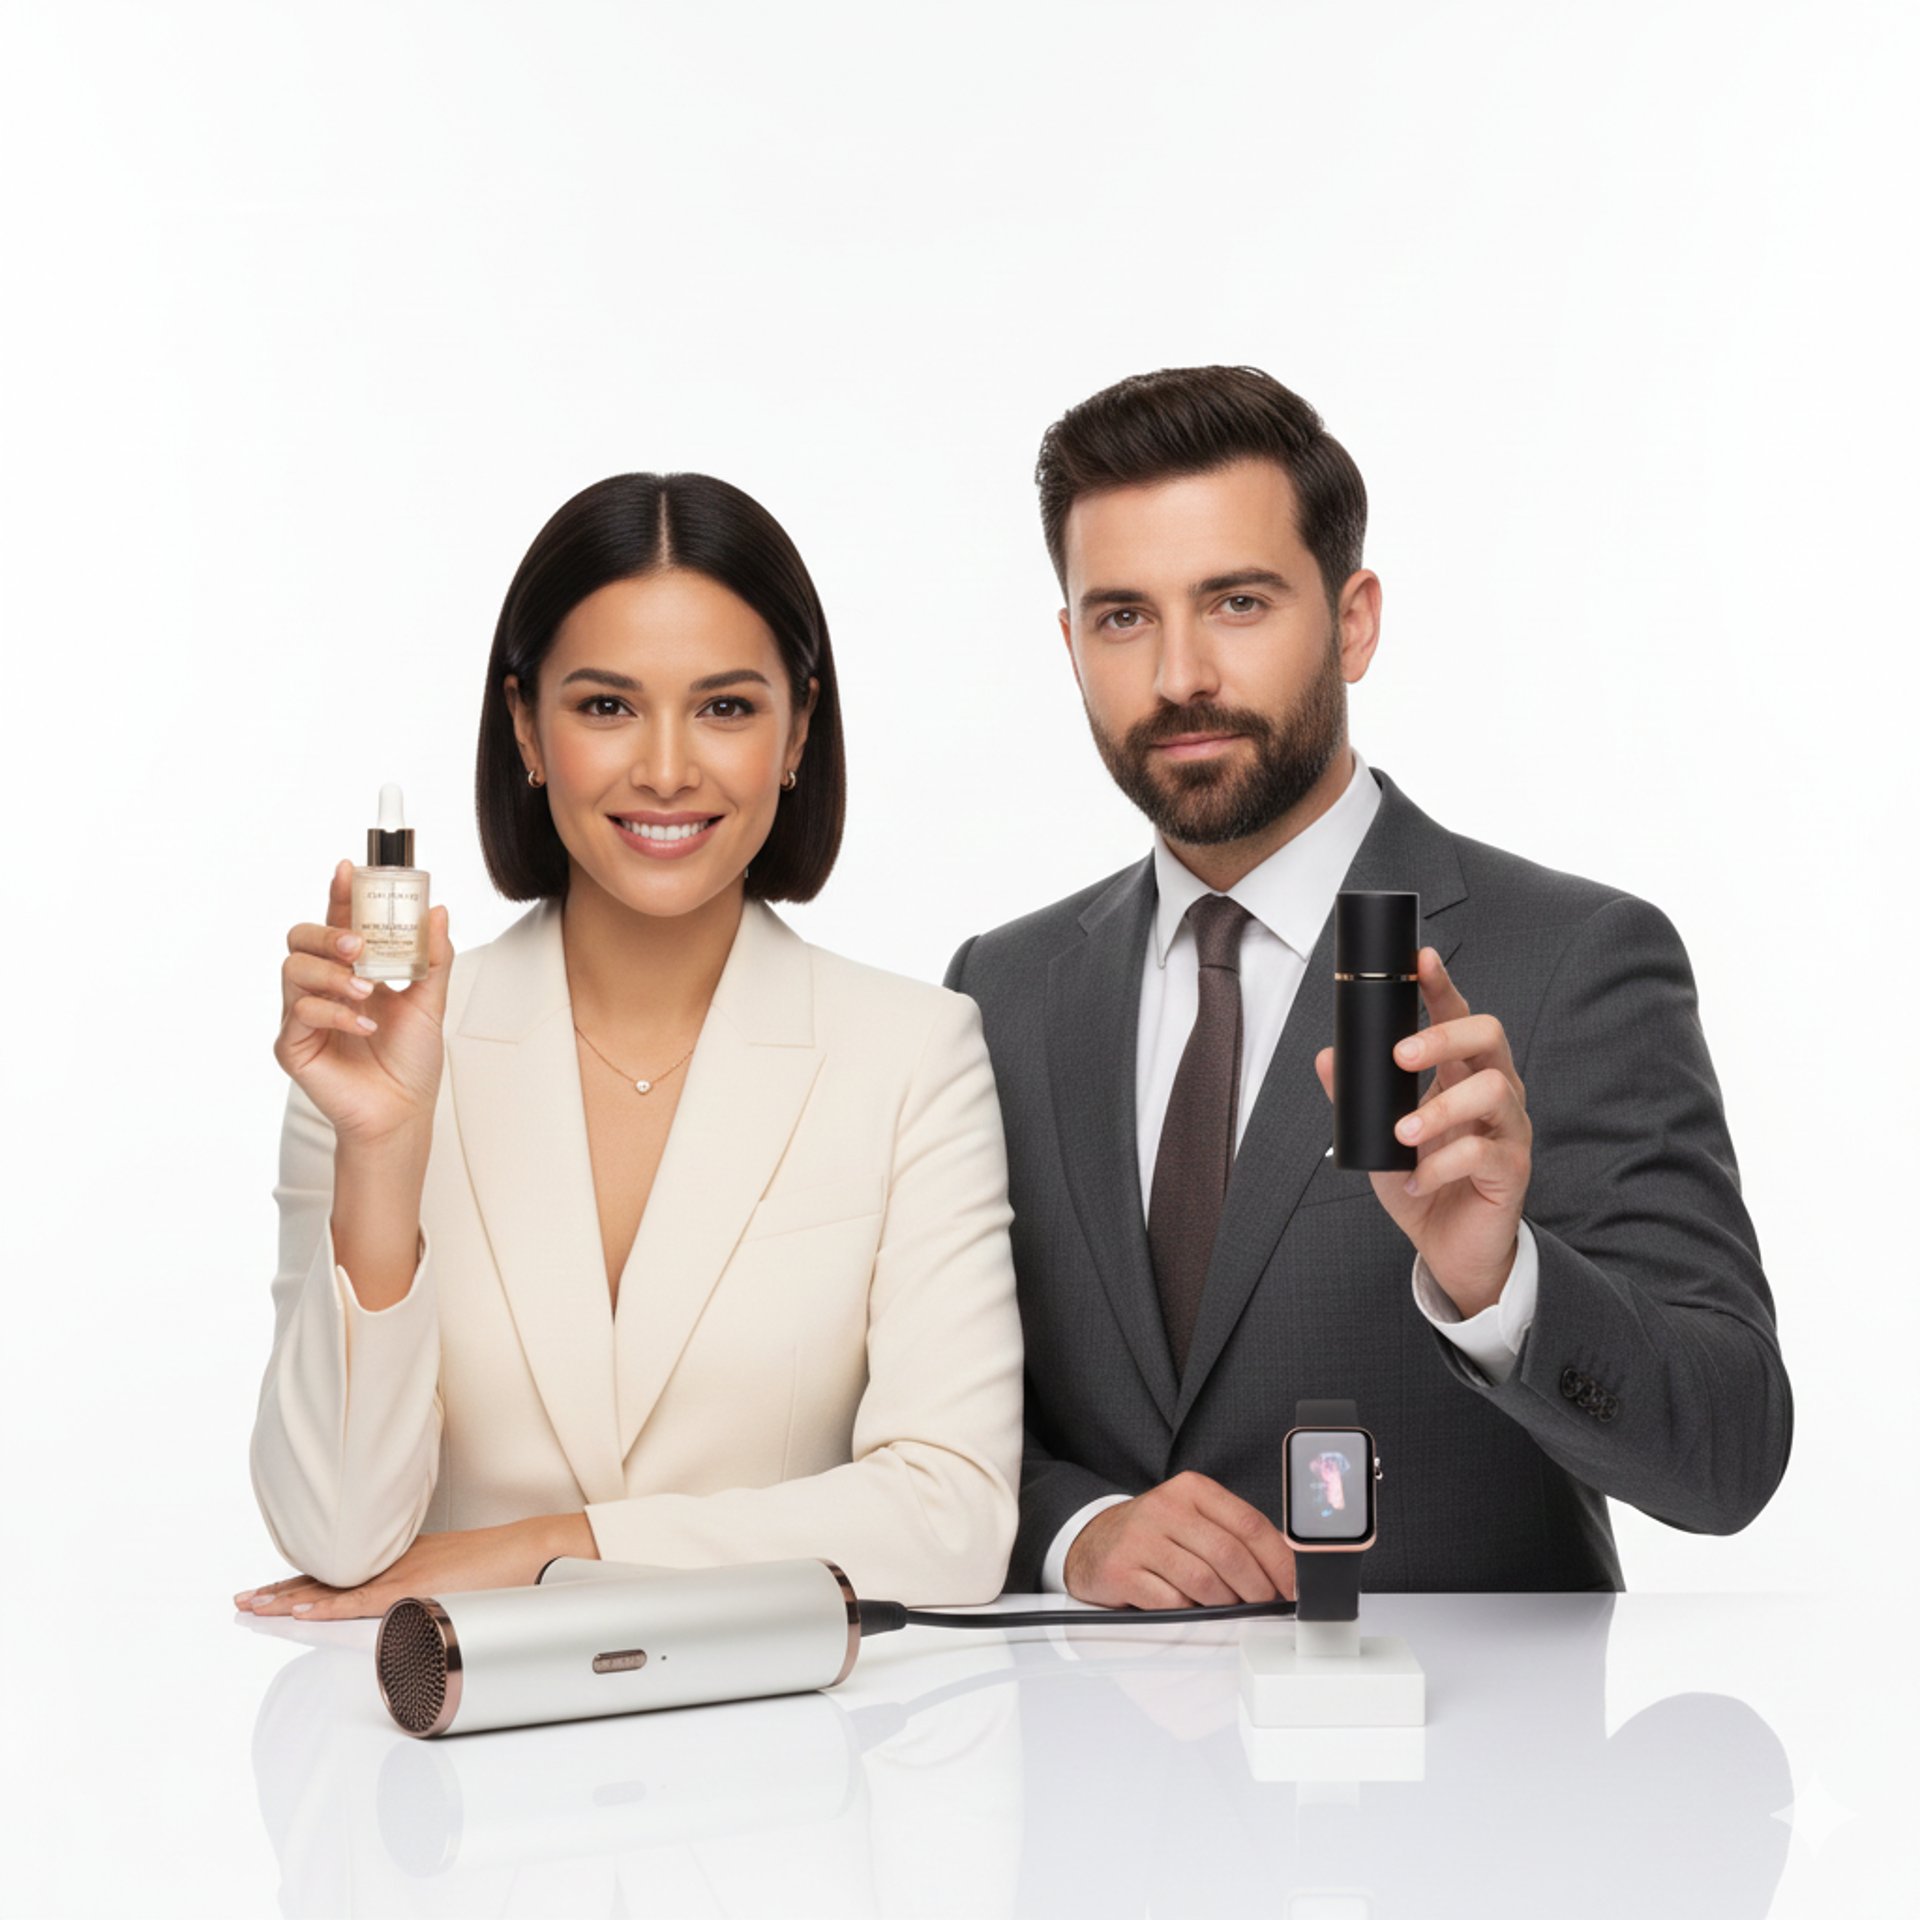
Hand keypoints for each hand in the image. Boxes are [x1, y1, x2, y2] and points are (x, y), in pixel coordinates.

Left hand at [232, 1513, 595, 1620]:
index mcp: (401, 1559)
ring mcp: (401, 1573)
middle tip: (242, 1600)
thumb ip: (427, 1591)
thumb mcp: (454, 1575)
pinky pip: (360, 1601)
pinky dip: (327, 1607)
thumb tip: (413, 1613)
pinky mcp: (413, 1587)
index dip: (303, 1582)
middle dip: (280, 1590)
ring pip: (333, 1587)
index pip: (341, 1572)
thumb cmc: (503, 1567)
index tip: (270, 1591)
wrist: (530, 1550)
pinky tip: (300, 1612)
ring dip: (288, 1598)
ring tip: (252, 1607)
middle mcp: (394, 1561)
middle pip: (326, 1577)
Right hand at [275, 859, 452, 1144]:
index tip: (349, 868)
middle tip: (357, 944)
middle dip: (328, 932)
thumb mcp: (431, 1001)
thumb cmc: (411, 1060)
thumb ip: (433, 956)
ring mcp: (303, 1015)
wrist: (403, 1110)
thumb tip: (438, 910)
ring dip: (332, 974)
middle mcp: (322, 987)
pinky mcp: (292, 1044)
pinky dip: (335, 1013)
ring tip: (366, 991)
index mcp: (352, 970)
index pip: (338, 921)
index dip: (339, 893)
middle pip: (301, 938)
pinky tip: (364, 1024)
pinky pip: (300, 1012)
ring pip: (294, 970)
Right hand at [1064, 1472, 1293, 1608]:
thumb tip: (1285, 1567)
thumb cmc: (1155, 1535)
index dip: (1278, 1560)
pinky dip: (1187, 1611)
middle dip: (1256, 1589)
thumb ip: (1235, 1535)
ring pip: (1203, 1582)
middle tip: (1264, 1605)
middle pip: (1229, 1554)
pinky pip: (1171, 1601)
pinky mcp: (1121, 1569)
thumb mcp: (1194, 1519)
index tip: (1292, 1586)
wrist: (1092, 1543)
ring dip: (1223, 1604)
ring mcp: (1141, 1538)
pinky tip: (1186, 1606)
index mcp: (1192, 1489)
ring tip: (1225, 1606)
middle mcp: (1165, 1507)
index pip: (1248, 1523)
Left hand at [1314, 944, 1531, 1317]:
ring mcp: (1509, 1129)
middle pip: (1489, 1036)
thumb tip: (1325, 1056)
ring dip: (1440, 1109)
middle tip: (1400, 1055)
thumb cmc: (1422, 1182)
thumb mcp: (1378, 1136)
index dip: (1443, 986)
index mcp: (1462, 1074)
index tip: (1421, 958)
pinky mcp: (1512, 1170)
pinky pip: (1484, 1154)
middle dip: (1443, 1036)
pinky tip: (1416, 1180)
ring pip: (1493, 1091)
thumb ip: (1355, 1096)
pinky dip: (1441, 1166)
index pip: (1460, 1016)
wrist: (1450, 1248)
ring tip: (1402, 1133)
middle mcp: (1494, 1091)